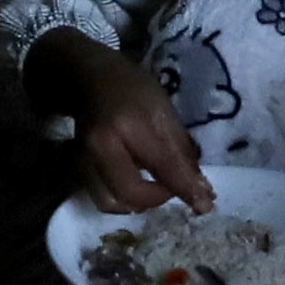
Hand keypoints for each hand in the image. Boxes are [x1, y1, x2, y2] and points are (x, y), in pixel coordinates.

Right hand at [55, 40, 213, 215]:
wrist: (88, 80)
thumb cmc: (132, 89)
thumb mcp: (164, 110)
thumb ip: (182, 150)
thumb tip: (202, 190)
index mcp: (128, 125)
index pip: (162, 165)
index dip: (185, 188)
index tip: (205, 205)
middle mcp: (101, 147)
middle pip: (131, 193)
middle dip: (158, 198)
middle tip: (172, 188)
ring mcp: (84, 160)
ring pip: (110, 202)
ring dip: (137, 203)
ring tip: (153, 189)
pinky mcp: (79, 168)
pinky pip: (101, 197)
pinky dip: (122, 199)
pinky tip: (136, 186)